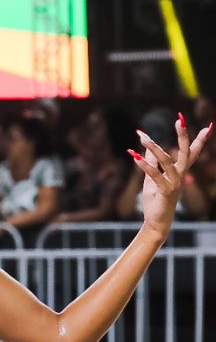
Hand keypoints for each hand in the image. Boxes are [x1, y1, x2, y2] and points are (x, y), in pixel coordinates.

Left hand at [131, 116, 211, 238]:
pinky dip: (144, 165)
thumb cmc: (155, 201)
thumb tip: (147, 148)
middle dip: (183, 135)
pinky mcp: (166, 191)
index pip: (192, 154)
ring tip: (143, 138)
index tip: (208, 126)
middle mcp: (180, 176)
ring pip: (167, 161)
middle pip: (186, 152)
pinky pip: (155, 175)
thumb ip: (151, 164)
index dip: (199, 140)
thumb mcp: (151, 179)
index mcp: (179, 172)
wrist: (156, 222)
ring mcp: (175, 183)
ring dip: (154, 148)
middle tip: (180, 119)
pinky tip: (134, 157)